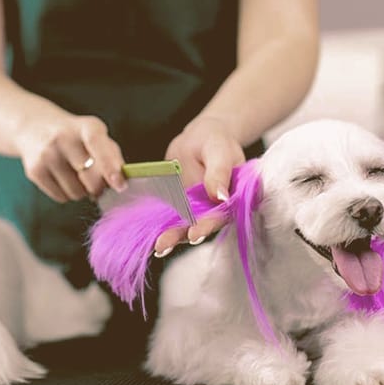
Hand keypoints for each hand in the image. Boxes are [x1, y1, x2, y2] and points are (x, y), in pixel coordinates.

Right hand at [14, 113, 126, 202]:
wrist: (34, 127)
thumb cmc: (76, 136)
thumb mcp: (96, 135)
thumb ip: (112, 156)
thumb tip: (120, 183)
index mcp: (86, 126)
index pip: (97, 143)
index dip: (110, 166)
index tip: (120, 185)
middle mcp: (64, 137)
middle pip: (90, 179)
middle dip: (98, 187)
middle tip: (96, 182)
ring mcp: (47, 154)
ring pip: (76, 193)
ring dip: (81, 191)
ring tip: (75, 174)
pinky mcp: (34, 170)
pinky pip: (61, 197)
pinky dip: (66, 193)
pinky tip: (62, 177)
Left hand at [154, 116, 246, 255]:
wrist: (200, 138)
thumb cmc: (216, 141)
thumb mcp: (219, 151)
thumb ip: (219, 173)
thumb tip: (220, 196)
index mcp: (235, 198)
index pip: (222, 215)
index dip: (208, 226)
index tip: (194, 234)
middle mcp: (218, 209)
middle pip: (201, 226)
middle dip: (182, 236)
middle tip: (163, 246)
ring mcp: (200, 210)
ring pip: (185, 226)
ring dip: (170, 237)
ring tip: (156, 246)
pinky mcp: (182, 207)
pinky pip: (172, 218)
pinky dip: (161, 227)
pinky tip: (149, 237)